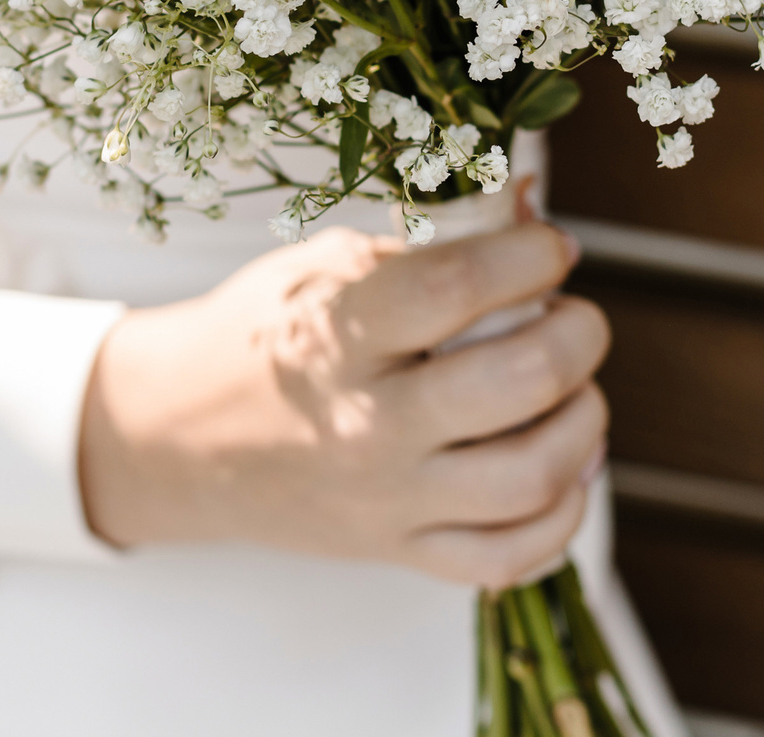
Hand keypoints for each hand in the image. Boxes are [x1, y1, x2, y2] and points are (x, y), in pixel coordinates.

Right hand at [77, 220, 608, 587]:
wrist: (180, 437)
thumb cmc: (263, 334)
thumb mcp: (327, 263)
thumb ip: (433, 238)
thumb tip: (531, 205)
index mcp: (339, 335)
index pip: (461, 286)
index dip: (530, 254)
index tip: (549, 247)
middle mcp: (366, 424)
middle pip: (519, 382)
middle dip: (578, 335)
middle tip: (570, 317)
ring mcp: (386, 499)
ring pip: (531, 476)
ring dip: (583, 421)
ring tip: (573, 389)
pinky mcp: (398, 550)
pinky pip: (508, 558)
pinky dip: (560, 514)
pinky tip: (562, 466)